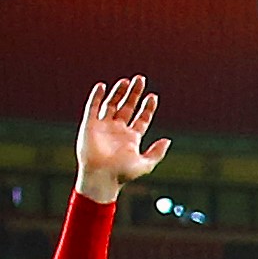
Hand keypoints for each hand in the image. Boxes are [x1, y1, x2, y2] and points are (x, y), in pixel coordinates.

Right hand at [74, 76, 169, 203]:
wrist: (100, 178)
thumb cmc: (122, 175)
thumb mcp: (145, 165)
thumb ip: (157, 153)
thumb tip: (168, 140)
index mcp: (131, 138)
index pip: (141, 118)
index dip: (147, 107)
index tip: (153, 96)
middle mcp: (118, 130)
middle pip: (128, 107)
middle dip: (134, 94)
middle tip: (140, 79)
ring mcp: (103, 127)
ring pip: (111, 104)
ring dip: (118, 92)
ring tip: (126, 81)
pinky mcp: (89, 126)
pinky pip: (93, 107)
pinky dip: (97, 96)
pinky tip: (103, 86)